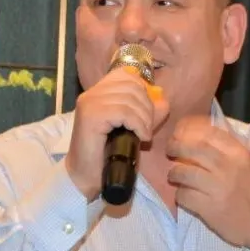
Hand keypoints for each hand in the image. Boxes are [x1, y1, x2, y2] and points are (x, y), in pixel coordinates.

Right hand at [66, 67, 169, 199]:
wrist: (86, 176)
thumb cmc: (108, 154)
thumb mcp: (132, 128)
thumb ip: (147, 112)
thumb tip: (163, 99)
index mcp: (98, 92)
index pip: (127, 74)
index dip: (144, 90)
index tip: (146, 112)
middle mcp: (92, 93)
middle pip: (132, 85)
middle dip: (148, 107)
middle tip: (147, 128)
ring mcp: (89, 103)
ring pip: (130, 99)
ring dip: (144, 119)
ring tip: (144, 135)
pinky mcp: (91, 116)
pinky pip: (124, 112)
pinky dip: (138, 125)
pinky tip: (141, 138)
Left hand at [166, 117, 249, 248]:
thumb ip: (230, 148)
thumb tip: (203, 135)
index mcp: (239, 154)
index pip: (209, 133)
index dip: (189, 129)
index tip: (179, 131)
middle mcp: (227, 167)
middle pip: (192, 148)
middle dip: (176, 146)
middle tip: (171, 150)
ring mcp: (217, 188)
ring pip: (183, 172)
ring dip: (175, 173)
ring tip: (175, 176)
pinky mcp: (208, 208)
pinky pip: (184, 195)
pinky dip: (180, 194)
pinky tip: (183, 195)